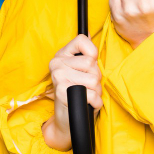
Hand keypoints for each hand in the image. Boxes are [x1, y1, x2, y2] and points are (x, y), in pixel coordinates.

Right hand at [43, 33, 102, 150]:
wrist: (66, 120)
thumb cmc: (78, 93)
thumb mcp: (80, 71)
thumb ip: (85, 54)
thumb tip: (89, 33)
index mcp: (61, 55)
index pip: (82, 40)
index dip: (93, 53)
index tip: (90, 65)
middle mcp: (57, 64)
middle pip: (92, 64)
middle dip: (96, 77)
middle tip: (87, 86)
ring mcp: (58, 78)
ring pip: (93, 79)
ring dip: (96, 91)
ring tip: (87, 95)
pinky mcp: (62, 93)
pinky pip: (91, 94)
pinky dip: (95, 102)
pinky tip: (88, 103)